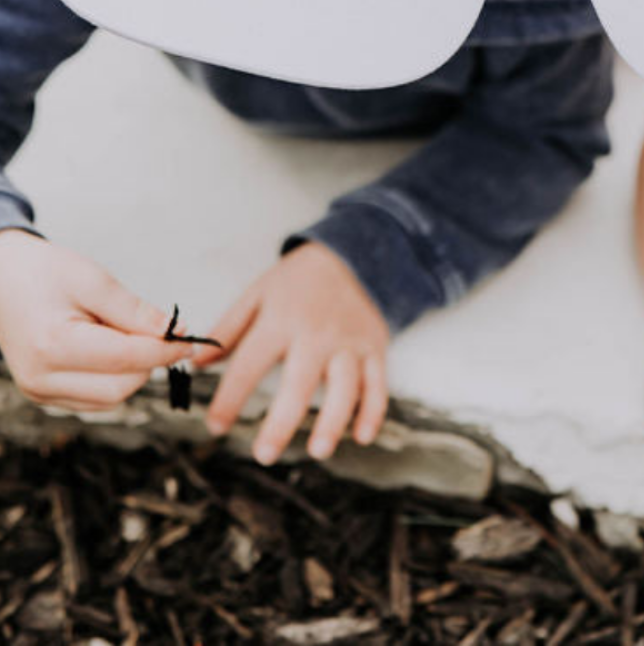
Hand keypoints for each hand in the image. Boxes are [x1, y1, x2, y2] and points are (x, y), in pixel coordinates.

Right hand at [0, 230, 191, 410]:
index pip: (126, 359)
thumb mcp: (93, 280)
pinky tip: (107, 346)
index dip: (165, 350)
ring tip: (117, 331)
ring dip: (132, 370)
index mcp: (53, 345)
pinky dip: (115, 378)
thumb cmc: (44, 273)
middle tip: (154, 328)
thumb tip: (174, 332)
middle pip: (122, 387)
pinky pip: (97, 399)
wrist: (1, 280)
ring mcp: (40, 392)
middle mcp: (42, 378)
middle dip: (148, 361)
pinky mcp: (45, 395)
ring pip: (112, 398)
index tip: (189, 338)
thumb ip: (134, 310)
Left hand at [195, 241, 388, 465]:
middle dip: (282, 422)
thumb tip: (199, 363)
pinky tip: (362, 436)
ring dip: (333, 420)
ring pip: (345, 386)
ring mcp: (349, 342)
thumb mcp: (257, 294)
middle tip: (264, 454)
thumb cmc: (297, 280)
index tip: (215, 426)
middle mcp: (317, 334)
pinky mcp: (374, 347)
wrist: (350, 254)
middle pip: (299, 383)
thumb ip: (228, 328)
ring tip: (317, 450)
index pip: (249, 364)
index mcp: (281, 320)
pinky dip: (373, 410)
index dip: (229, 398)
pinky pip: (378, 382)